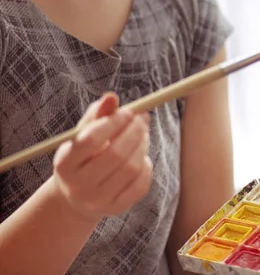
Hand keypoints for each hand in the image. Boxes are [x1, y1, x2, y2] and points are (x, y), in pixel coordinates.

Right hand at [53, 92, 152, 221]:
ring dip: (143, 145)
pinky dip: (147, 166)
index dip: (113, 123)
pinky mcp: (115, 209)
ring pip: (131, 168)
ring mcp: (97, 201)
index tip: (129, 111)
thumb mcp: (83, 135)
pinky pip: (140, 185)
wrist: (77, 197)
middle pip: (115, 155)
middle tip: (143, 118)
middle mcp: (78, 186)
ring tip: (143, 134)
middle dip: (134, 132)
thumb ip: (97, 115)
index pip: (90, 140)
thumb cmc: (83, 156)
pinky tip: (142, 157)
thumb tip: (112, 97)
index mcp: (65, 163)